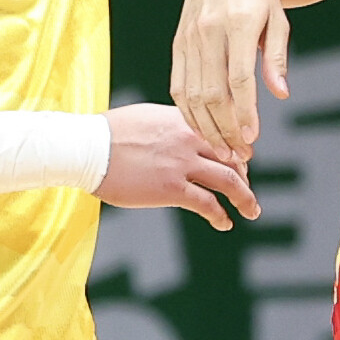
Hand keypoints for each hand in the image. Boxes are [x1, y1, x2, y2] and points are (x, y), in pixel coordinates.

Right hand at [97, 103, 260, 228]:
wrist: (87, 148)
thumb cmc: (108, 133)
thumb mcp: (147, 117)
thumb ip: (171, 125)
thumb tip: (180, 134)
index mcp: (184, 118)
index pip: (224, 132)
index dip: (236, 149)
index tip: (240, 162)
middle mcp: (189, 138)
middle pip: (233, 155)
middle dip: (244, 174)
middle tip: (246, 188)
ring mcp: (182, 163)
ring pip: (229, 180)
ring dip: (245, 197)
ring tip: (251, 210)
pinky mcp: (172, 188)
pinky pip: (207, 204)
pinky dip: (220, 215)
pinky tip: (224, 223)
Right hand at [169, 0, 290, 159]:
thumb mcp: (278, 19)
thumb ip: (277, 57)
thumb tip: (281, 95)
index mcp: (238, 24)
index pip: (239, 79)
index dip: (244, 113)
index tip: (252, 138)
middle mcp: (208, 31)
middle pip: (213, 93)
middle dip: (225, 129)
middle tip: (240, 155)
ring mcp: (189, 38)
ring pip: (192, 93)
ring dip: (206, 127)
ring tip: (222, 149)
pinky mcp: (178, 43)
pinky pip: (178, 84)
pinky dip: (188, 111)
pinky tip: (201, 128)